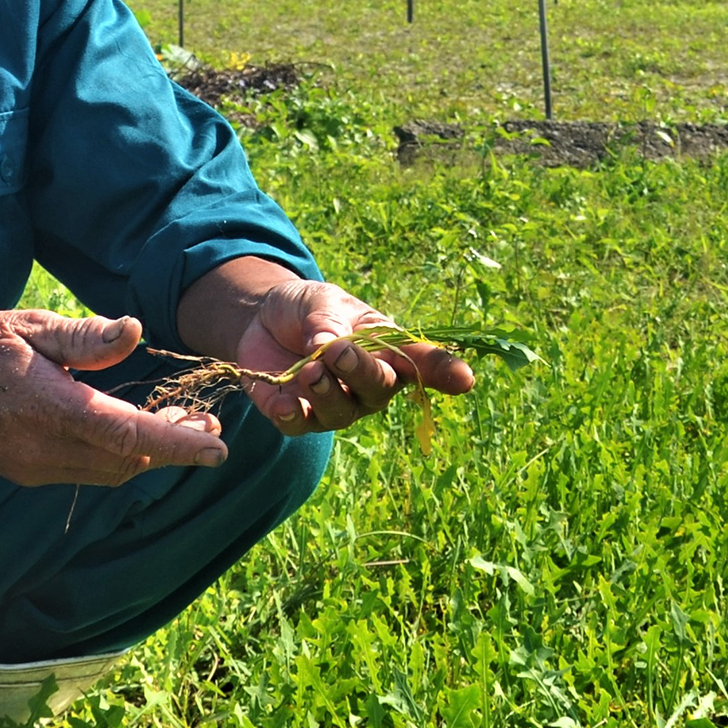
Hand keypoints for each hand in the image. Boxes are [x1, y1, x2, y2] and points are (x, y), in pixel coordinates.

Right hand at [0, 309, 227, 487]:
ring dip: (147, 453)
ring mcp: (33, 467)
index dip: (179, 444)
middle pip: (128, 462)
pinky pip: (85, 471)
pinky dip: (118, 455)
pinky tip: (130, 429)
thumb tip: (135, 332)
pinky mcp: (25, 471)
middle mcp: (44, 450)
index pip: (129, 436)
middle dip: (172, 447)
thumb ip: (84, 338)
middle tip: (206, 423)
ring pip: (109, 472)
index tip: (218, 447)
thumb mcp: (26, 326)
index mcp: (49, 410)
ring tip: (179, 424)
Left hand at [232, 280, 475, 435]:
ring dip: (326, 393)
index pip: (423, 364)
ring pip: (341, 414)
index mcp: (387, 351)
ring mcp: (335, 405)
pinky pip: (299, 426)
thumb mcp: (322, 300)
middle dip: (361, 372)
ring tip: (309, 370)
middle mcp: (368, 385)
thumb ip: (329, 322)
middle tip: (337, 351)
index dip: (445, 372)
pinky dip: (293, 415)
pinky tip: (284, 402)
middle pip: (380, 390)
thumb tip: (328, 346)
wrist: (262, 317)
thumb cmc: (307, 308)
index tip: (465, 379)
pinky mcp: (297, 417)